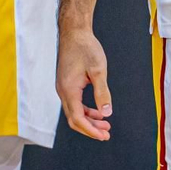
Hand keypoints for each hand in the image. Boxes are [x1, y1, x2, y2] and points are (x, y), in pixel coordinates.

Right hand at [58, 26, 112, 140]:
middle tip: (107, 134)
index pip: (77, 118)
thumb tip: (107, 113)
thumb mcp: (99, 71)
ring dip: (89, 120)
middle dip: (90, 128)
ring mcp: (63, 88)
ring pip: (74, 112)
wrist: (74, 33)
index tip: (104, 136)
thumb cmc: (86, 49)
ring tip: (106, 125)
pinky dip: (86, 110)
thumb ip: (102, 93)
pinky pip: (75, 103)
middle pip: (74, 118)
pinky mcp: (67, 84)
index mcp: (69, 90)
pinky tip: (98, 111)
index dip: (90, 130)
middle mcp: (63, 92)